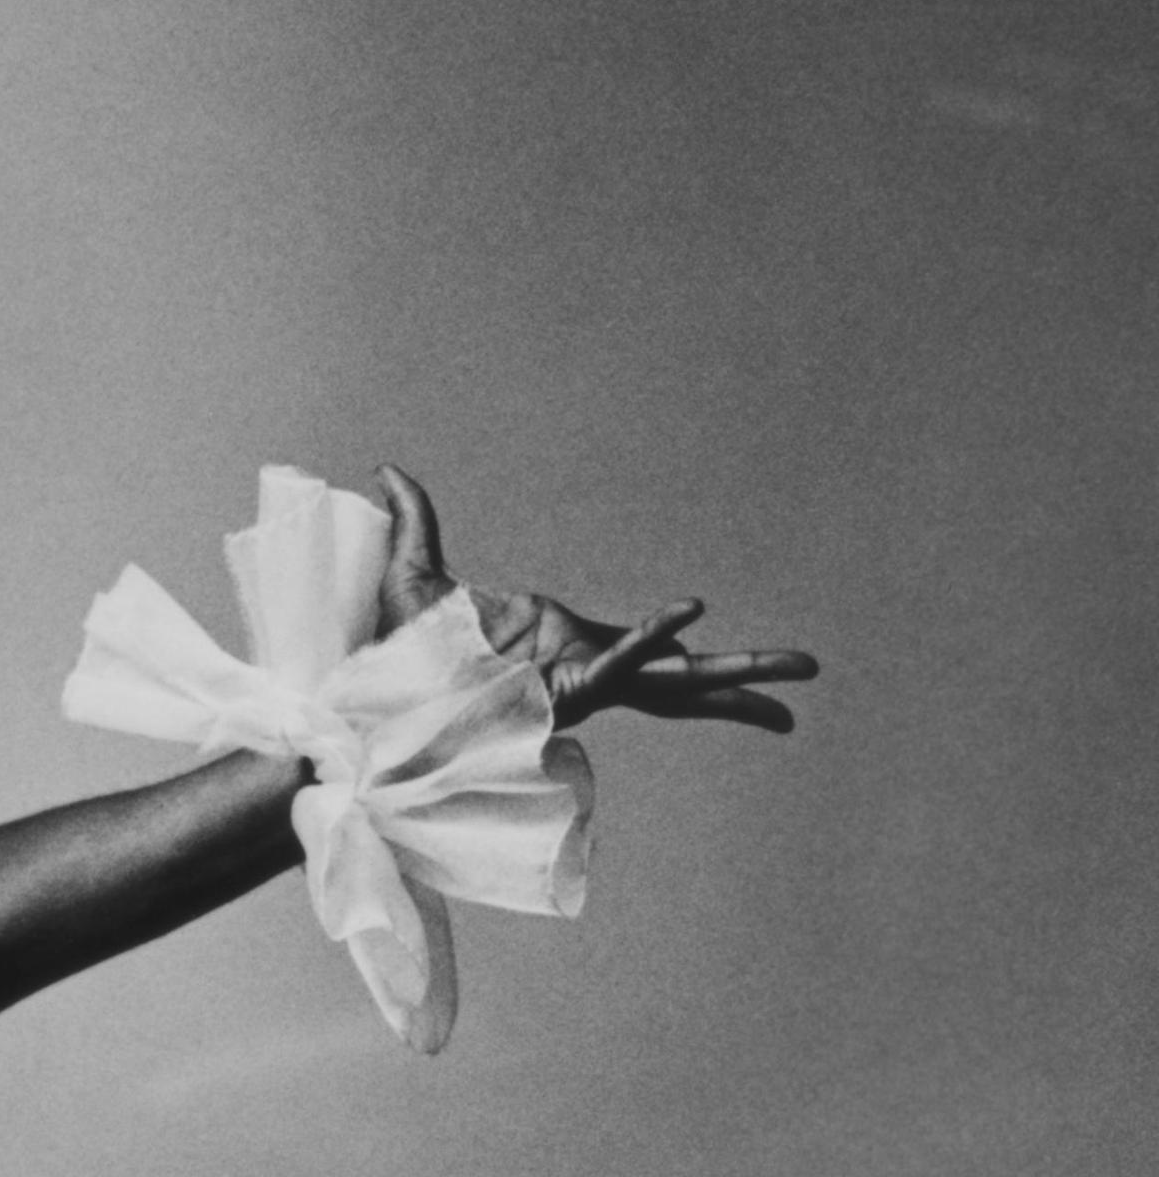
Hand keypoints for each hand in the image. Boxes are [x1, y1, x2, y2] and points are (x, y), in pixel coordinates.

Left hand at [374, 465, 815, 735]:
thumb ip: (415, 520)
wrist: (367, 706)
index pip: (638, 652)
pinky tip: (694, 616)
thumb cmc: (387, 657)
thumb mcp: (410, 573)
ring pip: (673, 683)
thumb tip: (386, 469)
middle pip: (681, 678)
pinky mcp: (562, 694)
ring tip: (800, 676)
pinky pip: (619, 663)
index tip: (711, 637)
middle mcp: (583, 672)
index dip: (675, 646)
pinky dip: (653, 639)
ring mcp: (579, 685)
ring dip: (734, 675)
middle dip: (742, 677)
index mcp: (564, 649)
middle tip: (809, 676)